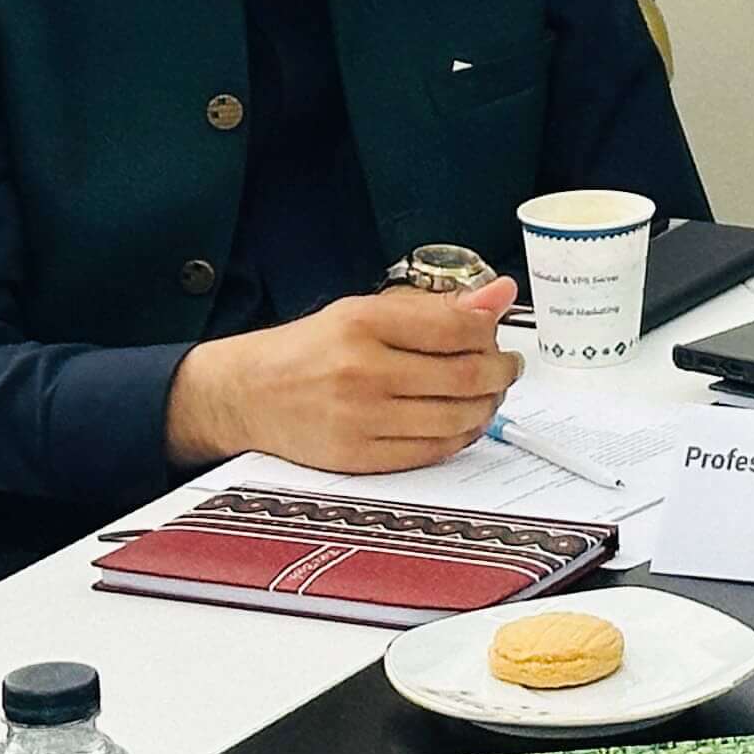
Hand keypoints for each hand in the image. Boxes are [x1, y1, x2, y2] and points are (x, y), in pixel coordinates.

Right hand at [164, 276, 521, 470]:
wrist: (247, 394)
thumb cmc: (309, 349)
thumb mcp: (364, 309)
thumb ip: (435, 306)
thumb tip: (500, 294)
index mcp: (364, 323)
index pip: (457, 328)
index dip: (492, 333)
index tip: (499, 334)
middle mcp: (362, 371)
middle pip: (464, 377)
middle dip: (500, 372)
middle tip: (506, 367)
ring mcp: (360, 419)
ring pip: (455, 419)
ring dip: (486, 407)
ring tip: (488, 394)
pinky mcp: (358, 458)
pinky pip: (430, 452)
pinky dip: (459, 437)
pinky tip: (462, 422)